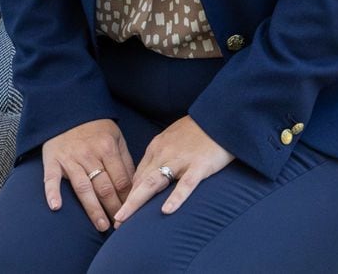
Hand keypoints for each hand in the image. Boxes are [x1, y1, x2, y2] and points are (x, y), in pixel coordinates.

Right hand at [43, 118, 134, 230]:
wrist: (68, 110)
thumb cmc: (96, 128)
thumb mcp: (116, 137)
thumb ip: (124, 160)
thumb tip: (135, 184)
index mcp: (107, 147)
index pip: (121, 178)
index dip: (128, 197)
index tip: (132, 212)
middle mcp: (89, 154)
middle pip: (104, 186)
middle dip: (114, 208)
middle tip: (120, 226)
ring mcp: (70, 158)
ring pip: (83, 187)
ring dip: (93, 209)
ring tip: (102, 226)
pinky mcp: (52, 161)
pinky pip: (51, 178)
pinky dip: (52, 192)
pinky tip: (56, 207)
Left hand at [114, 115, 232, 224]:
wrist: (222, 115)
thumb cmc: (198, 130)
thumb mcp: (174, 138)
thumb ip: (160, 156)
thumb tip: (147, 178)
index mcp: (157, 146)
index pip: (139, 174)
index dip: (129, 194)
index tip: (122, 211)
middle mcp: (164, 152)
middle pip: (140, 180)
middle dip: (126, 202)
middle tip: (115, 221)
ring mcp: (181, 159)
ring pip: (154, 182)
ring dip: (136, 202)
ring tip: (124, 219)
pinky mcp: (199, 165)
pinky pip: (186, 184)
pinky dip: (176, 197)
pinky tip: (166, 211)